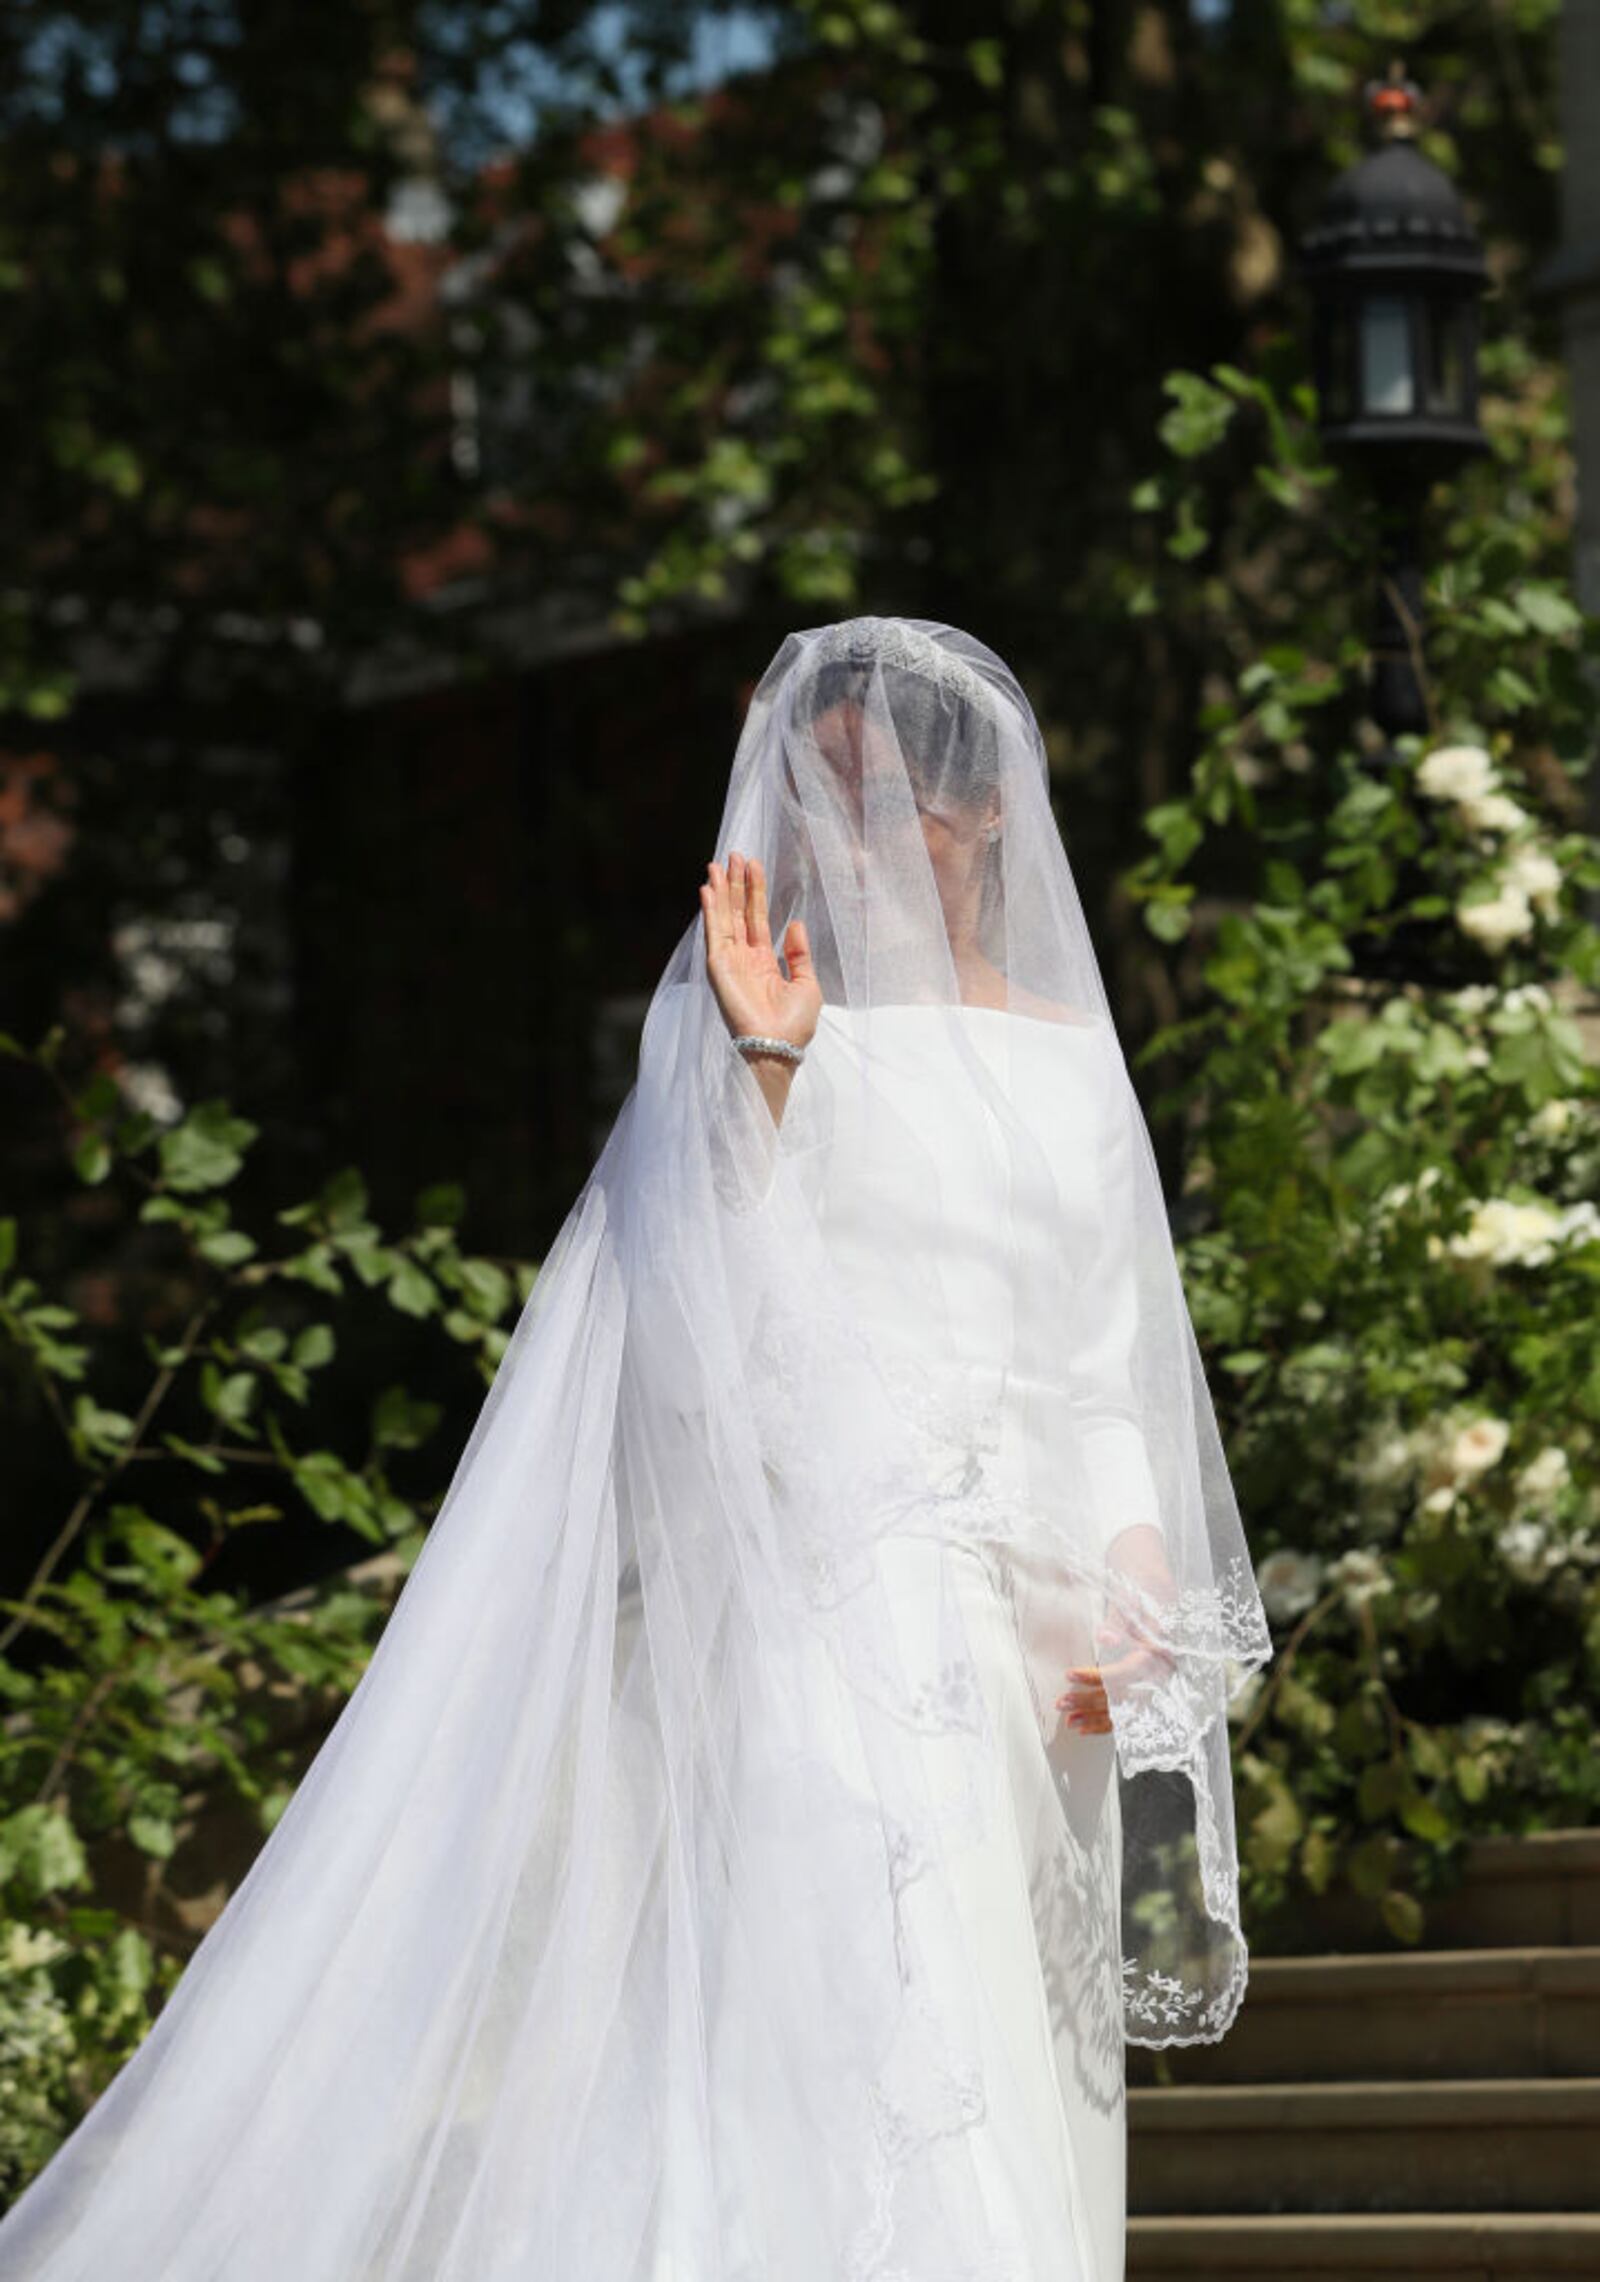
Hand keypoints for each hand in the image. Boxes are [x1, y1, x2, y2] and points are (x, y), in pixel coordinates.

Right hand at [700, 851, 821, 1049]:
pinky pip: (713, 934)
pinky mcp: (718, 968)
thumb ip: (799, 953)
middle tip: (734, 855)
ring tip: (717, 864)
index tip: (753, 865)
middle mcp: (744, 959)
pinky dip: (710, 912)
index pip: (757, 919)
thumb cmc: (795, 1025)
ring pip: (723, 918)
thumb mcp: (808, 984)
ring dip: (720, 891)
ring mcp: (730, 962)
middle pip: (738, 913)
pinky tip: (707, 890)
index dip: (755, 892)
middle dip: (736, 884)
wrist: (779, 1047)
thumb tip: (795, 923)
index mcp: (764, 961)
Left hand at [1055, 1613, 1177, 1736]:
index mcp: (1151, 1662)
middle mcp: (1153, 1684)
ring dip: (1092, 1718)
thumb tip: (1103, 1637)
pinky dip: (1104, 1727)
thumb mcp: (1141, 1619)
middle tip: (1063, 1702)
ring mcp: (1153, 1698)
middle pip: (1115, 1697)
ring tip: (1070, 1720)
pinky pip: (1126, 1723)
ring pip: (1119, 1713)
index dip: (1092, 1676)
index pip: (1118, 1674)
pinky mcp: (1150, 1707)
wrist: (1179, 1642)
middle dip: (1087, 1701)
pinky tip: (1085, 1729)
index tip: (1070, 1675)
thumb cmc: (1156, 1628)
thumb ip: (1120, 1625)